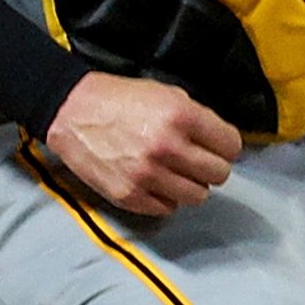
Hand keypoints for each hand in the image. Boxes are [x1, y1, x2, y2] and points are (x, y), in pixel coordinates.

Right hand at [44, 72, 239, 216]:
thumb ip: (199, 119)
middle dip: (213, 167)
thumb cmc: (122, 100)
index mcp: (182, 117)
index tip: (219, 147)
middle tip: (199, 161)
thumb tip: (221, 142)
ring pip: (198, 196)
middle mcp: (167, 147)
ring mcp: (146, 174)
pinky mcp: (127, 195)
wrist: (73, 111)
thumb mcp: (170, 95)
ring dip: (192, 185)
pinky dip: (166, 199)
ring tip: (178, 174)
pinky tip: (158, 185)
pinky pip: (167, 209)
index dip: (226, 146)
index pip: (231, 146)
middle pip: (219, 174)